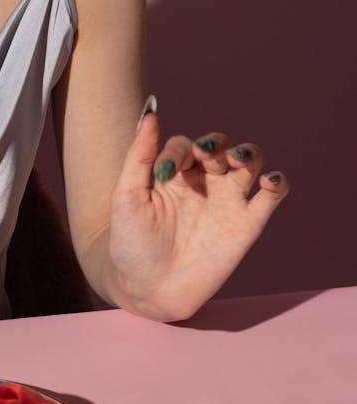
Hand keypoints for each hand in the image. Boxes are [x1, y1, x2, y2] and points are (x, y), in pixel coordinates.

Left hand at [107, 110, 288, 320]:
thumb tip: (150, 114)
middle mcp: (203, 181)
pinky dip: (278, 182)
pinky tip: (268, 181)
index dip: (177, 152)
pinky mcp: (247, 224)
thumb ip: (139, 155)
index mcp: (175, 172)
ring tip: (238, 160)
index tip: (164, 175)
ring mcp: (227, 200)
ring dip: (249, 153)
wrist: (148, 289)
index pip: (184, 145)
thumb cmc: (131, 242)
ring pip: (250, 162)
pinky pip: (271, 197)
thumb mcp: (127, 195)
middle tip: (205, 155)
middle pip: (221, 146)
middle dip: (215, 145)